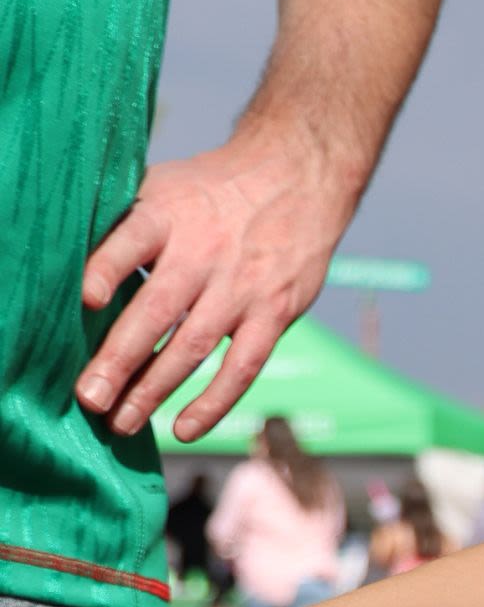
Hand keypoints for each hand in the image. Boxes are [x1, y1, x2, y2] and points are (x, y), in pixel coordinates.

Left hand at [77, 129, 357, 440]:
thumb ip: (121, 226)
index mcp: (168, 213)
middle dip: (121, 357)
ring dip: (155, 388)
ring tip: (120, 422)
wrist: (297, 178)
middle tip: (89, 397)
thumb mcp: (162, 187)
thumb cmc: (211, 192)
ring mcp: (243, 286)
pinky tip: (184, 428)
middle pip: (158, 309)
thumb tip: (63, 272)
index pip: (132, 241)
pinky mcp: (275, 312)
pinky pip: (244, 366)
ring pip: (194, 345)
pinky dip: (214, 401)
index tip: (84, 297)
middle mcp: (205, 251)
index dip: (107, 268)